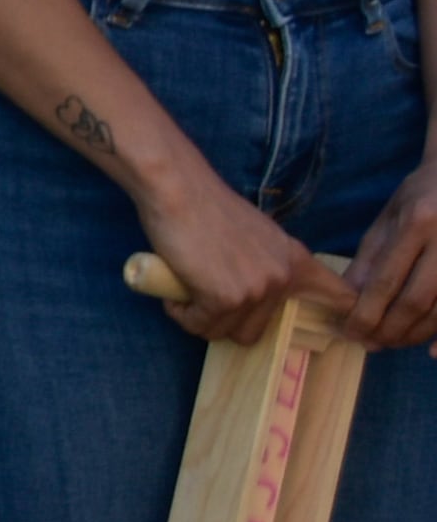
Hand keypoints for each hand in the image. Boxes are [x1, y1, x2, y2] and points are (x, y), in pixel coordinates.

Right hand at [135, 162, 327, 346]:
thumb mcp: (257, 235)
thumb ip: (267, 262)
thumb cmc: (206, 207)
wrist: (178, 190)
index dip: (343, 317)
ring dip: (199, 317)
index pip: (341, 297)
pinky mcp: (224, 299)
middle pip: (254, 331)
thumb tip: (255, 290)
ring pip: (223, 332)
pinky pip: (199, 325)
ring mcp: (255, 291)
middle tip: (204, 295)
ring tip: (185, 289)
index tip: (348, 330)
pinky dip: (181, 313)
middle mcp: (283, 279)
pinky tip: (174, 292)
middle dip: (224, 320)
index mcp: (296, 261)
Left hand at [345, 162, 436, 349]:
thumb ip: (370, 258)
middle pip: (416, 300)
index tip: (349, 331)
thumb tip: (348, 300)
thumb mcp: (389, 217)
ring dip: (416, 334)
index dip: (366, 312)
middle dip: (389, 329)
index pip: (386, 279)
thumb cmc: (423, 195)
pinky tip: (433, 350)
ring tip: (391, 343)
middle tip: (369, 344)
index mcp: (418, 223)